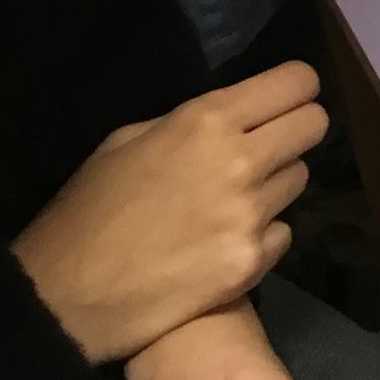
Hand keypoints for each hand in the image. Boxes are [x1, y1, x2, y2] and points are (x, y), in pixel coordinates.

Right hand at [11, 64, 326, 363]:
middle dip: (296, 129)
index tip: (283, 99)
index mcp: (206, 121)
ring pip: (300, 178)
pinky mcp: (253, 262)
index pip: (296, 82)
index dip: (295, 88)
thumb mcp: (125, 141)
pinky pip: (284, 232)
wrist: (65, 298)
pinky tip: (225, 242)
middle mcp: (241, 161)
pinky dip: (264, 233)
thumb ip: (187, 122)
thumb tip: (235, 116)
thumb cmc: (86, 211)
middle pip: (314, 125)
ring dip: (276, 183)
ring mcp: (251, 215)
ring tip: (235, 199)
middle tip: (269, 145)